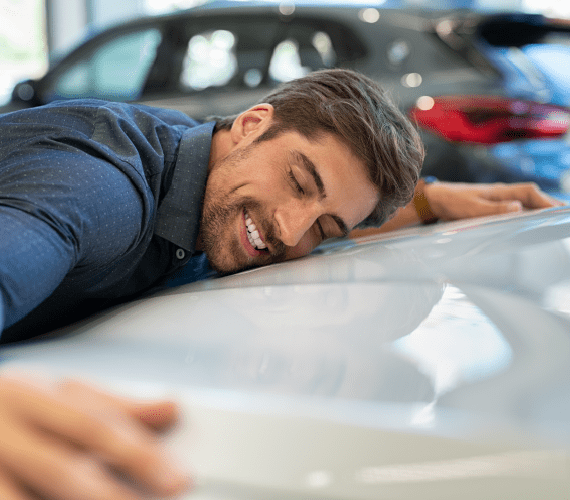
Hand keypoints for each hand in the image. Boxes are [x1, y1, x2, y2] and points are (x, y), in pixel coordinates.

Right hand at [0, 373, 189, 499]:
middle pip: (62, 469)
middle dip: (111, 495)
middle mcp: (5, 433)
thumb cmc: (16, 403)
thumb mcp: (61, 391)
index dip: (139, 453)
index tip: (178, 478)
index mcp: (31, 396)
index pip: (94, 425)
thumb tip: (171, 407)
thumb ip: (116, 404)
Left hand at [424, 181, 565, 220]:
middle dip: (549, 204)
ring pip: (525, 200)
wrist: (435, 198)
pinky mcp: (492, 203)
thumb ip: (494, 210)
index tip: (559, 211)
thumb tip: (518, 208)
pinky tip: (531, 219)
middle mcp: (502, 192)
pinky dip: (527, 210)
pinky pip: (515, 205)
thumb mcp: (471, 208)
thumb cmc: (452, 202)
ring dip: (540, 207)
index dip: (546, 201)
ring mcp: (497, 197)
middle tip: (563, 215)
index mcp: (500, 191)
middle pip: (532, 196)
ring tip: (555, 217)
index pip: (530, 193)